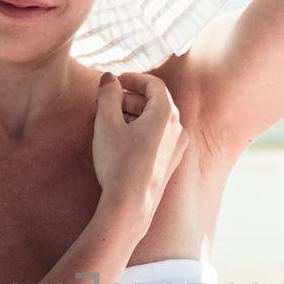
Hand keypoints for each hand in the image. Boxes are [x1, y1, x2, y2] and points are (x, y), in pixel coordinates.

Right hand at [91, 72, 187, 230]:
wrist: (130, 206)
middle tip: (106, 102)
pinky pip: (158, 137)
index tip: (115, 81)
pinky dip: (141, 130)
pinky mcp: (171, 163)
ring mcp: (177, 147)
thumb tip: (109, 78)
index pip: (154, 84)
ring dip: (133, 114)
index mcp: (166, 114)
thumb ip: (108, 95)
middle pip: (155, 102)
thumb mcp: (106, 123)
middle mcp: (178, 128)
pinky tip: (121, 140)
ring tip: (109, 121)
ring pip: (156, 120)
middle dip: (129, 98)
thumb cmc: (118, 163)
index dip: (133, 78)